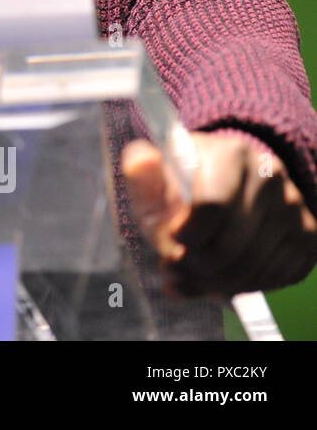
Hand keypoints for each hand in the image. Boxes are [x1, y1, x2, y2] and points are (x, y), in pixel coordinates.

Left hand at [122, 131, 316, 298]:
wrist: (227, 182)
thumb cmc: (183, 183)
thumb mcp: (155, 175)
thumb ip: (141, 173)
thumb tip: (141, 161)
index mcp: (230, 153)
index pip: (212, 205)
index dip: (186, 235)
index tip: (170, 240)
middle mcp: (270, 176)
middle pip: (231, 246)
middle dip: (194, 267)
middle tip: (172, 269)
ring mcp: (294, 207)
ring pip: (253, 268)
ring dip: (213, 284)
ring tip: (187, 278)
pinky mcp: (308, 236)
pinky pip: (275, 277)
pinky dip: (240, 287)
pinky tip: (216, 280)